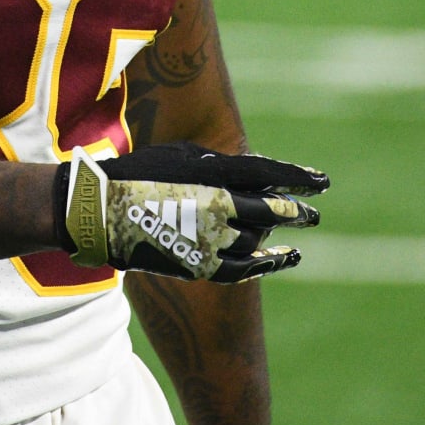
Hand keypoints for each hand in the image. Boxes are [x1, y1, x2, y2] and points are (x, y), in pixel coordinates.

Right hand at [54, 142, 328, 282]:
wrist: (103, 212)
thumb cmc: (139, 174)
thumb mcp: (178, 156)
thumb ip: (215, 163)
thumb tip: (247, 170)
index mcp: (211, 174)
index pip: (266, 173)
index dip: (296, 177)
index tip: (321, 182)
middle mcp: (216, 206)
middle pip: (269, 209)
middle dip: (296, 210)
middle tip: (314, 213)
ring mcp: (209, 239)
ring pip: (258, 239)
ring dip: (279, 236)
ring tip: (297, 236)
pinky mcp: (201, 266)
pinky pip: (245, 269)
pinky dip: (267, 263)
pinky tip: (283, 258)